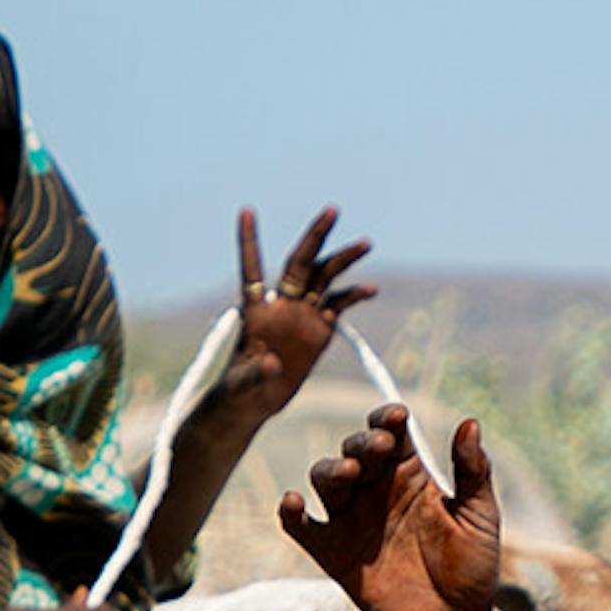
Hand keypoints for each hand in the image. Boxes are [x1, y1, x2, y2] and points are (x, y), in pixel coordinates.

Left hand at [215, 203, 380, 415]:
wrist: (256, 400)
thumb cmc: (240, 390)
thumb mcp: (243, 384)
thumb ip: (256, 372)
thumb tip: (272, 363)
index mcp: (255, 310)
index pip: (251, 268)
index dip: (248, 241)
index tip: (246, 211)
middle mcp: (280, 304)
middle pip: (299, 262)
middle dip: (315, 236)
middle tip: (332, 210)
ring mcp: (301, 314)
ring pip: (324, 277)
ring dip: (343, 259)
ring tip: (365, 244)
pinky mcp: (319, 328)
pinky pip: (339, 305)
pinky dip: (354, 295)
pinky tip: (370, 289)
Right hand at [280, 405, 509, 610]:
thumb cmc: (472, 566)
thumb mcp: (480, 517)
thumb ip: (474, 471)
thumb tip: (470, 423)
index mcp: (409, 474)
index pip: (391, 433)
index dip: (388, 419)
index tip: (398, 416)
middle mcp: (375, 489)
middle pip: (355, 450)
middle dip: (362, 443)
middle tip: (379, 447)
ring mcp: (351, 519)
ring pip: (326, 479)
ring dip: (332, 470)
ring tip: (351, 473)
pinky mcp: (332, 551)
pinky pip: (301, 528)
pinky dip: (290, 514)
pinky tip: (294, 503)